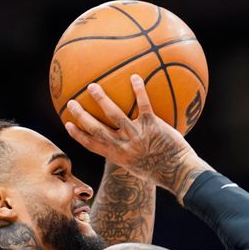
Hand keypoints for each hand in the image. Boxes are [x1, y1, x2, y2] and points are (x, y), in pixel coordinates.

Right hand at [65, 75, 210, 196]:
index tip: (68, 124)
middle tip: (71, 103)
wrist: (180, 172)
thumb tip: (129, 145)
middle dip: (82, 116)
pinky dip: (139, 91)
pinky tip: (135, 77)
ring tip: (92, 86)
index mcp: (119, 156)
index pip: (93, 145)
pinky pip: (143, 105)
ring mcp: (137, 135)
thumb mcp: (141, 167)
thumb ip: (131, 154)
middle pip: (97, 129)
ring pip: (115, 115)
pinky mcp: (152, 126)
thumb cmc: (164, 170)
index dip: (79, 135)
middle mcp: (124, 146)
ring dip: (102, 100)